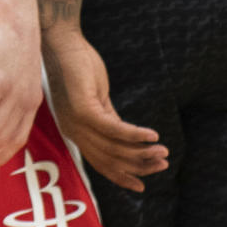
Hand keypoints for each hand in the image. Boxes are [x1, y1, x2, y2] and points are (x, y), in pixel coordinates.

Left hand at [43, 29, 167, 190]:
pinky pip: (114, 129)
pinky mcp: (84, 109)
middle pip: (110, 160)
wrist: (62, 41)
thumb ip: (108, 118)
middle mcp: (73, 132)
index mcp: (75, 131)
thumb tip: (126, 137)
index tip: (142, 185)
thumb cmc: (79, 66)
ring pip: (114, 148)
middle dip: (138, 166)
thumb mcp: (96, 98)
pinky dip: (136, 135)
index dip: (122, 176)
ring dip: (142, 152)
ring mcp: (77, 122)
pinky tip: (153, 136)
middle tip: (163, 165)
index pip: (100, 163)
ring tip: (163, 152)